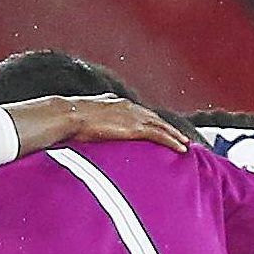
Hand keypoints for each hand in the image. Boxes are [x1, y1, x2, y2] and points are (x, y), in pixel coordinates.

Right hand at [6, 93, 190, 156]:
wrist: (67, 116)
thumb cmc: (68, 121)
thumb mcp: (82, 120)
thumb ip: (89, 124)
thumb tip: (82, 133)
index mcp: (115, 103)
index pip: (139, 113)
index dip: (152, 122)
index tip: (161, 129)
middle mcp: (128, 107)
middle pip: (155, 118)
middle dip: (169, 128)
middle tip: (181, 138)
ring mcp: (132, 115)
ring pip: (162, 125)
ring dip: (175, 135)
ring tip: (186, 145)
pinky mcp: (134, 127)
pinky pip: (159, 134)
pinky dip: (172, 141)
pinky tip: (181, 149)